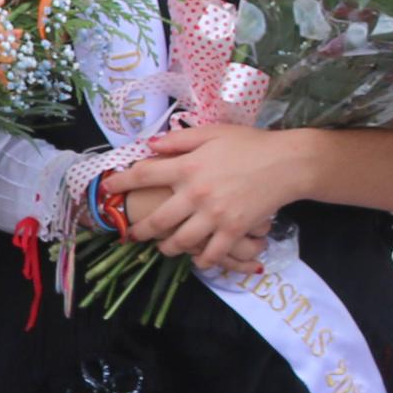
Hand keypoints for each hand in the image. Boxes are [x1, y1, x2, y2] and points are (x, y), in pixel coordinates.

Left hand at [106, 121, 302, 273]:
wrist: (288, 163)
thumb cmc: (250, 144)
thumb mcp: (213, 132)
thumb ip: (179, 140)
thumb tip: (149, 145)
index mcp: (187, 167)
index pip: (143, 176)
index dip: (120, 184)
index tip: (104, 191)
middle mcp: (195, 194)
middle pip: (156, 220)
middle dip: (139, 231)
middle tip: (132, 235)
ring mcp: (214, 215)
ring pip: (180, 242)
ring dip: (167, 248)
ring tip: (164, 247)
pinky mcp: (233, 230)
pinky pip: (211, 253)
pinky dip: (201, 260)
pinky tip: (197, 258)